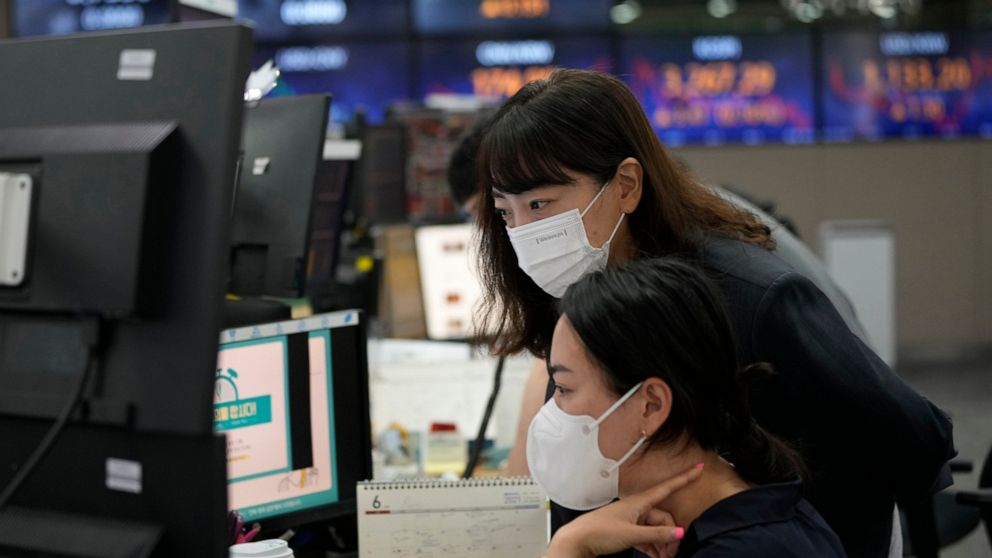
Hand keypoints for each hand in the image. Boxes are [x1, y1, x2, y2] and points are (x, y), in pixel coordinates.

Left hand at [546, 464, 702, 557]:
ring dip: (661, 542)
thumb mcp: (632, 534)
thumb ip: (657, 534)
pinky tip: (655, 555)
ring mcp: (630, 519)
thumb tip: (679, 533)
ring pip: (654, 528)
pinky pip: (645, 535)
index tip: (698, 468)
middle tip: (673, 552)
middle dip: (671, 533)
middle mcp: (636, 508)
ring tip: (665, 557)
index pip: (667, 487)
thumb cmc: (599, 532)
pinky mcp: (625, 529)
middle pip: (663, 517)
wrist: (578, 540)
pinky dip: (652, 545)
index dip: (684, 478)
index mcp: (639, 502)